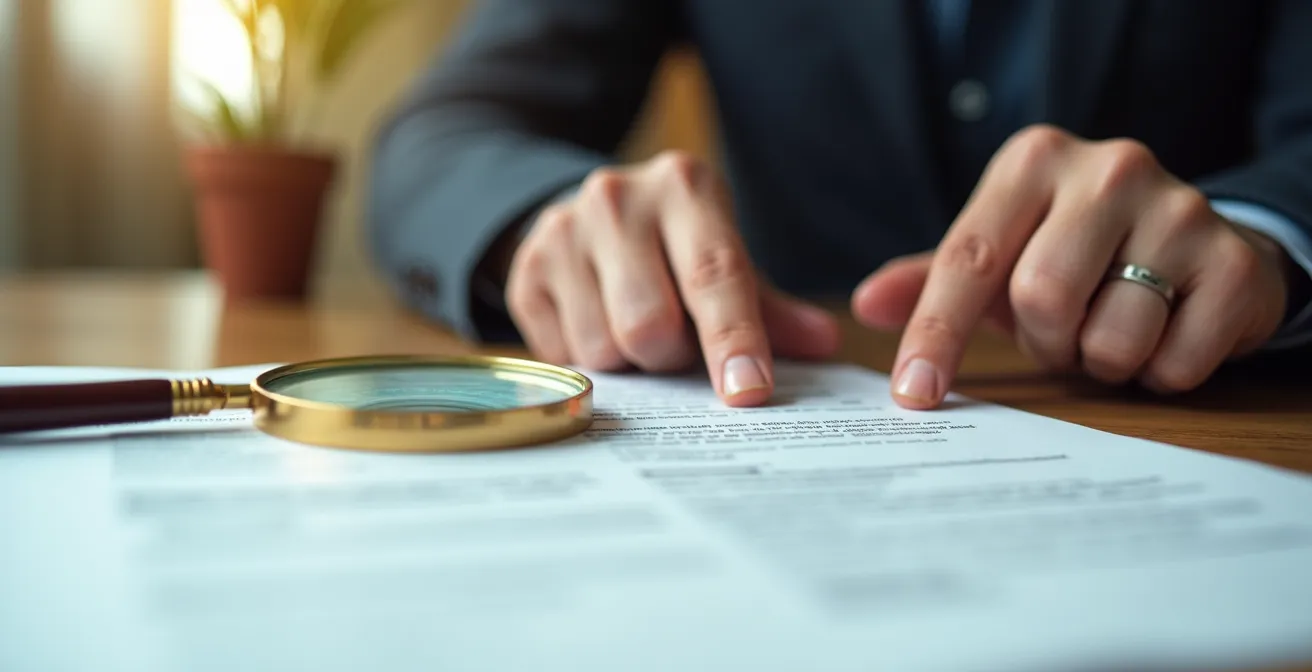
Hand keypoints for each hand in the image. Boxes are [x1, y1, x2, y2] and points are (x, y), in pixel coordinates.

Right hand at [505, 151, 840, 405]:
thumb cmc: (674, 249)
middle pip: (650, 325)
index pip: (714, 275)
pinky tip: (597, 326)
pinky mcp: (525, 270)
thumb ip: (771, 309)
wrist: (588, 218)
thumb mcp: (723, 260)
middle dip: (670, 357)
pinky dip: (589, 362)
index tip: (748, 392)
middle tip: (675, 347)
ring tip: (634, 331)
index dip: (733, 341)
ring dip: (629, 363)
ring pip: (603, 348)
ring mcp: (562, 231)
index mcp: (684, 186)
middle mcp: (617, 198)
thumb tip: (824, 344)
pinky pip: (563, 356)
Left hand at [852, 125, 1291, 408]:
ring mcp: (1180, 209)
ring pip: (1109, 337)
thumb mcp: (1001, 254)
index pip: (968, 259)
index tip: (913, 394)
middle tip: (1062, 330)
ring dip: (1099, 359)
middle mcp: (1108, 168)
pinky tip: (1165, 333)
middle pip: (1040, 298)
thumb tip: (866, 305)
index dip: (937, 334)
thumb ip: (931, 279)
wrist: (1201, 246)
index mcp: (1033, 162)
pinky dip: (1158, 372)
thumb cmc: (1077, 254)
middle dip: (1043, 340)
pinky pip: (1173, 362)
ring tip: (1112, 325)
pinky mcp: (1234, 262)